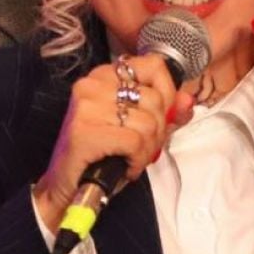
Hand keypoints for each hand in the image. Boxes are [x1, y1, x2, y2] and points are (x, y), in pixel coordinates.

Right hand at [33, 53, 196, 229]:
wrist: (66, 188)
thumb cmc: (101, 156)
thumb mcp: (136, 128)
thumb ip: (165, 113)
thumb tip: (188, 100)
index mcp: (104, 76)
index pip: (153, 65)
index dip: (167, 92)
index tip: (159, 115)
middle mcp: (93, 84)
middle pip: (155, 100)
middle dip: (157, 131)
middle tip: (141, 148)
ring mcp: (87, 106)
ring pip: (148, 123)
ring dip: (148, 150)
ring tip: (131, 158)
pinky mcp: (85, 131)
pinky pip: (135, 142)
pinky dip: (137, 160)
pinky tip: (125, 166)